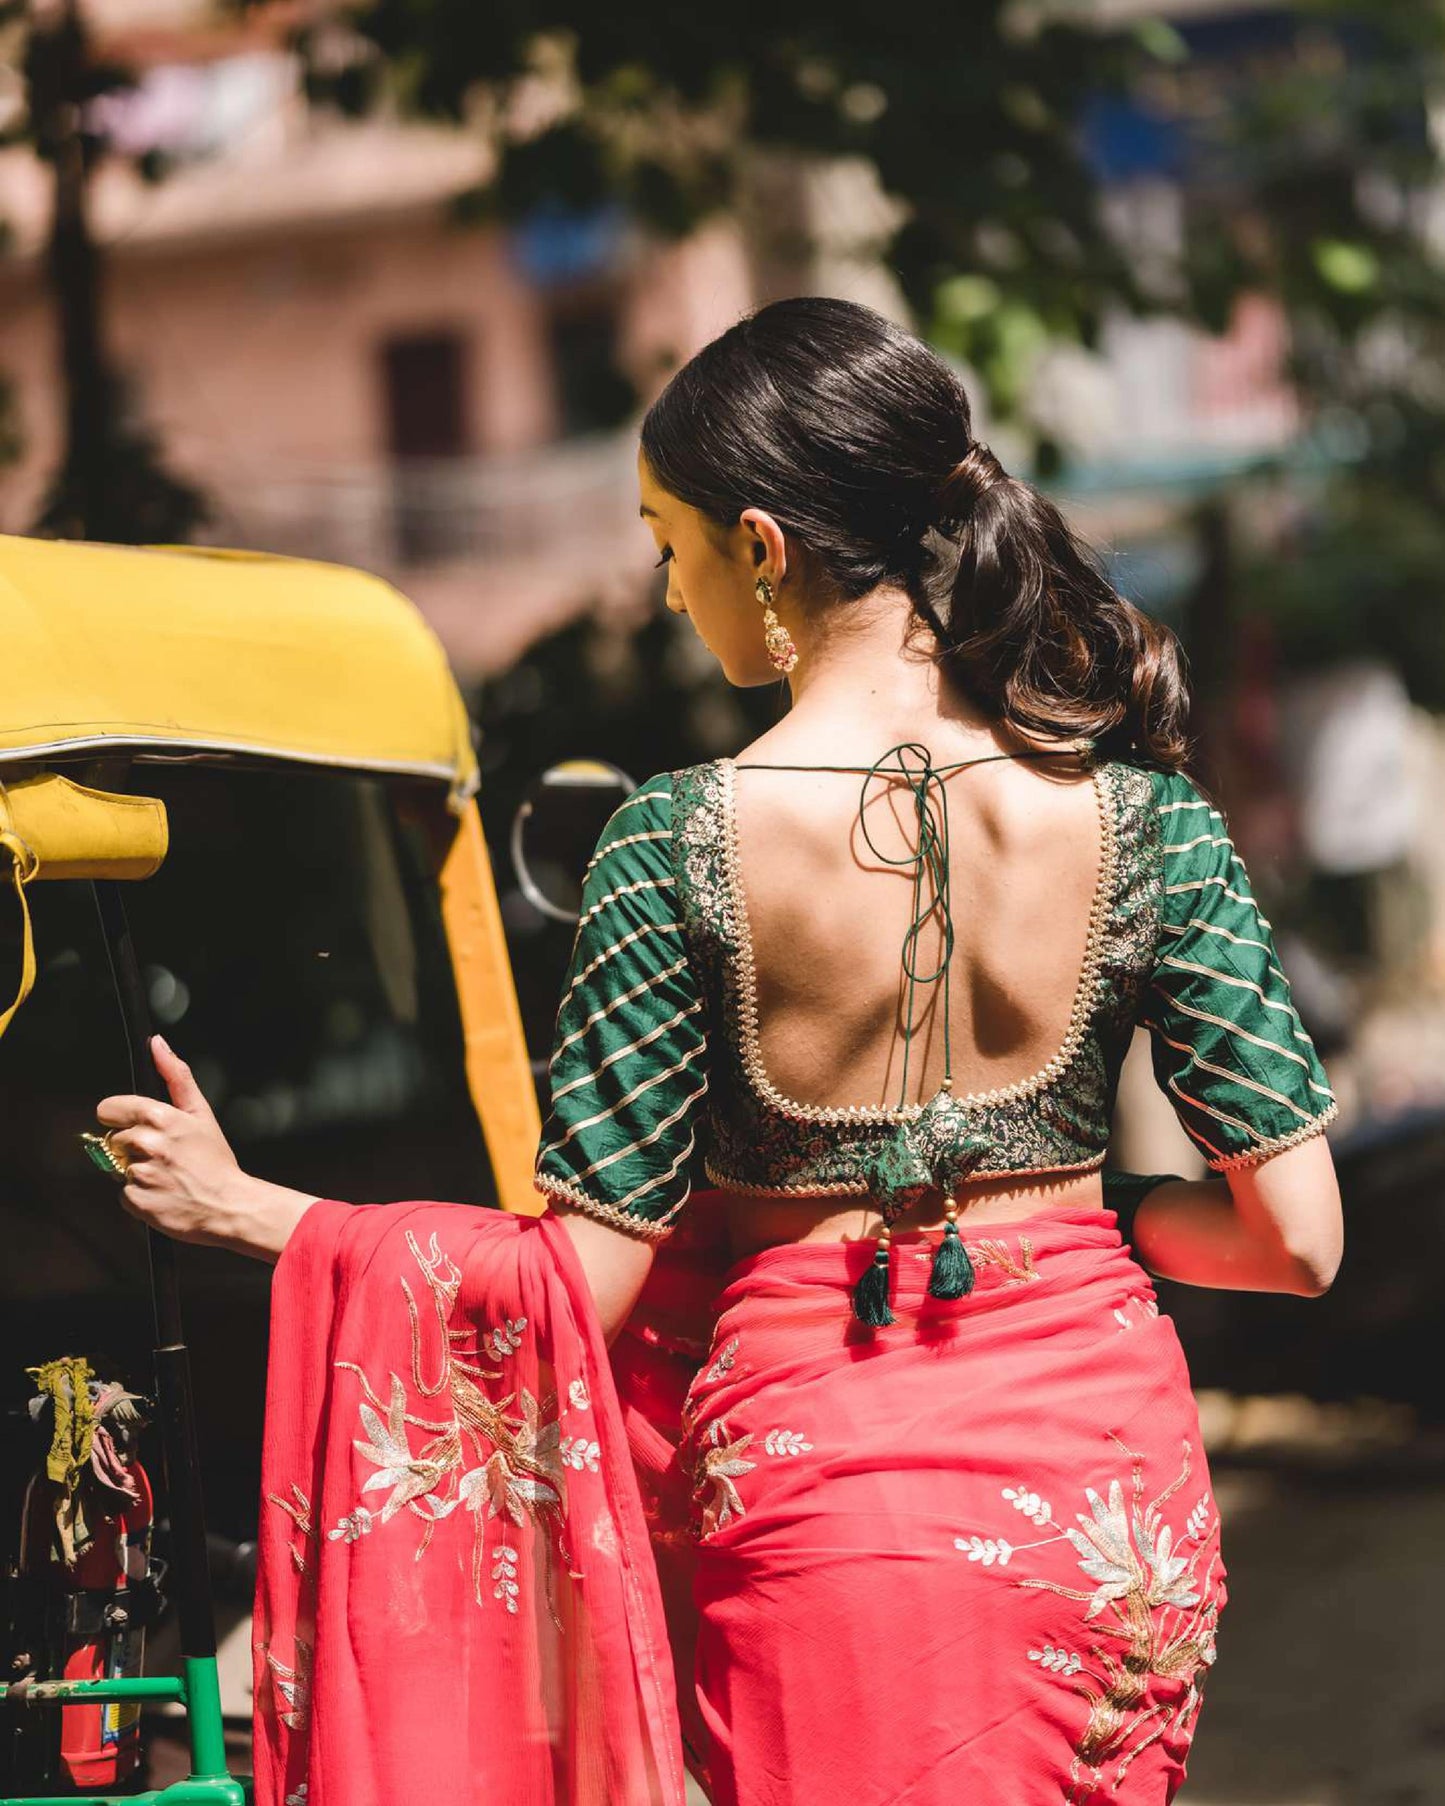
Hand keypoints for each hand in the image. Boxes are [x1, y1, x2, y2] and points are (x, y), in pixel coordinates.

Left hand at [95, 1036, 317, 1261]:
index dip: (120, 1117)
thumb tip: (157, 1044)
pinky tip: (163, 1193)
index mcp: (161, 1118)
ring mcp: (141, 1174)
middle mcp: (148, 1144)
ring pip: (118, 1168)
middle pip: (114, 1140)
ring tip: (166, 1176)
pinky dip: (139, 1196)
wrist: (230, 1206)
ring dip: (136, 1173)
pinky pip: (123, 1195)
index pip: (110, 1109)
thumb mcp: (201, 1113)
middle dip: (133, 1148)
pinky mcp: (137, 1201)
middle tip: (163, 1157)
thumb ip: (176, 1076)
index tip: (135, 1126)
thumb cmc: (216, 1160)